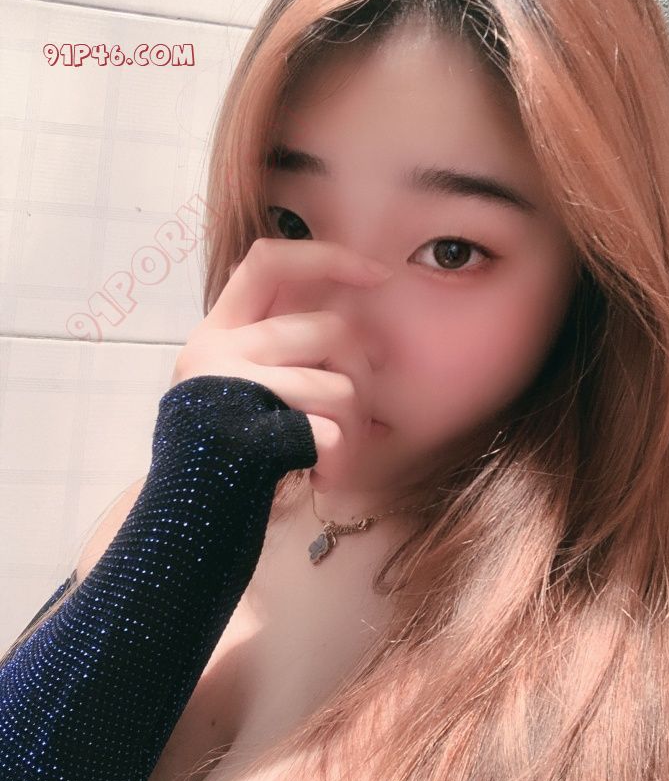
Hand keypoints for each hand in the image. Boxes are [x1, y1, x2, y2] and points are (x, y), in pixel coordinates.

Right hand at [169, 237, 392, 490]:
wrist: (178, 521)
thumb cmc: (221, 457)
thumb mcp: (234, 389)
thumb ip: (275, 352)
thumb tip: (363, 338)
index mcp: (217, 330)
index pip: (271, 261)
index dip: (329, 258)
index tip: (379, 274)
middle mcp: (217, 350)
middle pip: (330, 329)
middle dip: (364, 374)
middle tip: (359, 413)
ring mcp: (229, 392)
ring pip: (338, 387)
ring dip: (356, 430)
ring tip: (336, 458)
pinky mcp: (244, 438)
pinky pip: (328, 435)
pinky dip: (341, 462)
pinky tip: (322, 476)